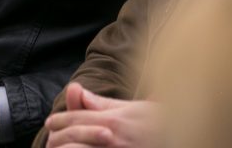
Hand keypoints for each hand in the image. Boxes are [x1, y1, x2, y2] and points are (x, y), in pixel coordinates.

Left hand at [43, 83, 161, 147]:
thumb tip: (81, 92)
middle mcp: (113, 139)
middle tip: (50, 138)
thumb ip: (106, 104)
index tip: (51, 122)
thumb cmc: (162, 123)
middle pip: (72, 137)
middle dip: (57, 137)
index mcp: (115, 122)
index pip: (77, 118)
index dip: (60, 120)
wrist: (181, 136)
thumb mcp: (136, 109)